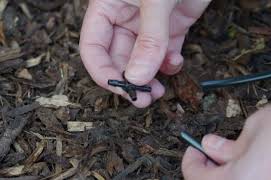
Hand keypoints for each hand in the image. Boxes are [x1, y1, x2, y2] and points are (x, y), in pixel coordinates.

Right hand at [79, 0, 210, 107]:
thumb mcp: (155, 1)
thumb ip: (148, 39)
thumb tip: (137, 77)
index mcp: (108, 7)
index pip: (94, 46)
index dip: (102, 71)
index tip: (119, 88)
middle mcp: (126, 19)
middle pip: (119, 58)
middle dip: (130, 80)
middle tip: (142, 99)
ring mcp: (149, 26)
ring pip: (143, 60)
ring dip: (150, 78)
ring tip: (159, 92)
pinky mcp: (172, 28)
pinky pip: (165, 54)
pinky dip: (169, 64)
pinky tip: (175, 63)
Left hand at [182, 86, 270, 179]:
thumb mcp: (257, 126)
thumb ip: (228, 145)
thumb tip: (211, 149)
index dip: (192, 163)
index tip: (194, 150)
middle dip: (209, 173)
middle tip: (210, 154)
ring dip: (230, 175)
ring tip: (236, 156)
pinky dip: (250, 177)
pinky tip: (256, 164)